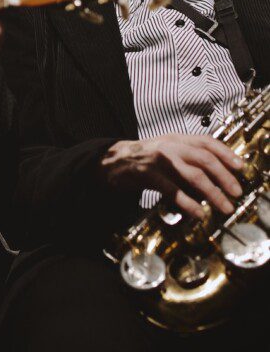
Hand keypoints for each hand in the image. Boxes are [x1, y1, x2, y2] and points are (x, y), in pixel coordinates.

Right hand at [98, 133, 243, 218]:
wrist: (112, 161)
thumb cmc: (144, 159)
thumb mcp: (167, 150)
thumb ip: (188, 157)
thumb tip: (215, 176)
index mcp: (177, 138)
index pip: (207, 141)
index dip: (226, 153)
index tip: (240, 167)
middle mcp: (170, 145)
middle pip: (204, 158)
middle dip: (224, 176)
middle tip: (236, 191)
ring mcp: (159, 159)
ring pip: (193, 175)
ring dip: (213, 193)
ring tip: (223, 206)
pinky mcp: (149, 175)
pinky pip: (174, 191)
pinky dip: (189, 203)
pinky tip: (199, 213)